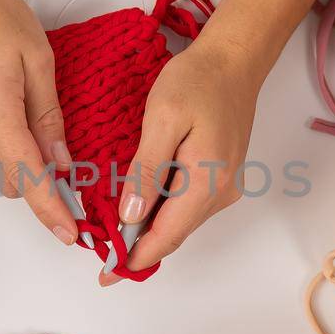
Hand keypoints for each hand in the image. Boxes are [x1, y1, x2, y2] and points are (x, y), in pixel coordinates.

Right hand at [0, 0, 76, 243]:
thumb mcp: (39, 59)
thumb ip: (49, 116)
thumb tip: (61, 161)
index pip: (26, 175)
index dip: (50, 209)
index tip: (69, 233)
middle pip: (8, 181)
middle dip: (39, 188)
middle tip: (71, 182)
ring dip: (20, 166)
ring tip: (46, 144)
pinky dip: (3, 147)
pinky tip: (16, 119)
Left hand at [102, 34, 264, 284]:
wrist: (233, 60)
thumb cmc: (198, 81)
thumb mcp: (162, 119)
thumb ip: (147, 170)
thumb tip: (132, 215)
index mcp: (206, 181)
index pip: (167, 235)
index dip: (135, 258)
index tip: (107, 274)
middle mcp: (221, 192)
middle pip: (174, 234)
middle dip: (138, 247)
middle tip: (101, 252)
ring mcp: (224, 185)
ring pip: (180, 221)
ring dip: (148, 230)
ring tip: (112, 231)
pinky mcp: (220, 176)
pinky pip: (186, 205)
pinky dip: (161, 211)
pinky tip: (138, 204)